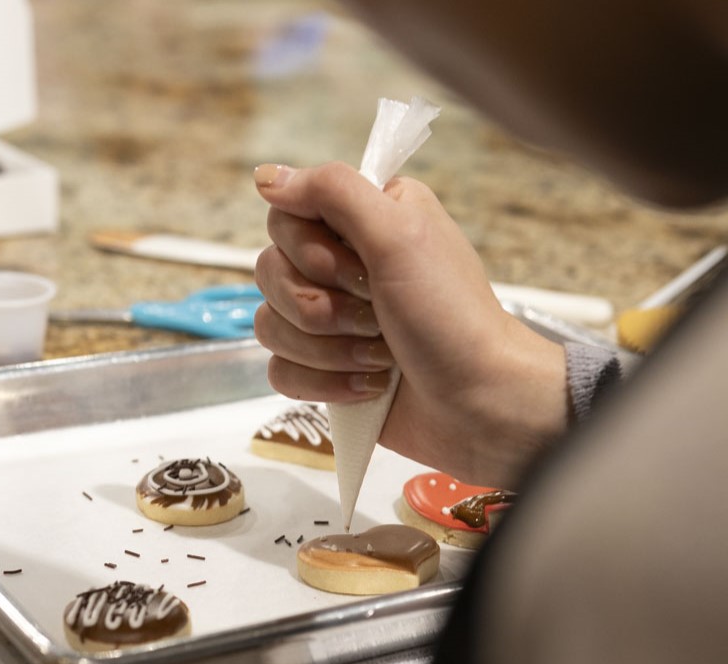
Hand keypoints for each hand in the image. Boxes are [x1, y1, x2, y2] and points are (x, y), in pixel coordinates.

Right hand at [253, 161, 567, 487]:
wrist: (478, 404)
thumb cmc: (451, 317)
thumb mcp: (400, 236)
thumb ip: (333, 192)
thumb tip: (267, 177)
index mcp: (363, 219)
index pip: (286, 217)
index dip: (311, 252)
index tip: (361, 271)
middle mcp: (342, 264)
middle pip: (270, 273)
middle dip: (323, 308)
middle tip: (377, 316)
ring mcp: (330, 321)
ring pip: (270, 326)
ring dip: (329, 349)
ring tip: (381, 357)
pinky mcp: (323, 368)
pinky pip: (281, 370)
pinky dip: (324, 383)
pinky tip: (368, 386)